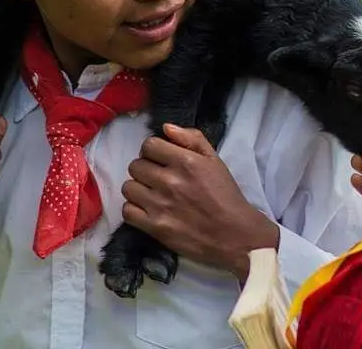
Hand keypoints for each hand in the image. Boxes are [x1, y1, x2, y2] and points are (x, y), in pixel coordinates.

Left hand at [121, 124, 279, 281]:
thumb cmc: (226, 195)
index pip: (149, 145)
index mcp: (186, 162)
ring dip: (138, 189)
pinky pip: (127, 211)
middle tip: (157, 179)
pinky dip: (134, 209)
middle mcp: (170, 181)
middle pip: (136, 165)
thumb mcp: (215, 161)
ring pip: (128, 187)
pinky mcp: (154, 227)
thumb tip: (166, 128)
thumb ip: (192, 139)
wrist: (234, 234)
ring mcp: (160, 205)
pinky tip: (147, 210)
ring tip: (151, 194)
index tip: (159, 159)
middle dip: (145, 169)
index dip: (153, 151)